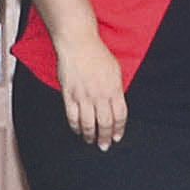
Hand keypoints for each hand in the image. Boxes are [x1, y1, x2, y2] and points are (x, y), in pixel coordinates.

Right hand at [53, 28, 129, 151]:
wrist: (78, 44)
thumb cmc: (98, 54)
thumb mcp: (116, 71)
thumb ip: (117, 90)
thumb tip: (117, 105)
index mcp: (114, 89)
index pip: (119, 116)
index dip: (119, 129)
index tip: (117, 137)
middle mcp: (99, 95)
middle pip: (105, 123)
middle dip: (105, 137)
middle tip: (104, 146)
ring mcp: (83, 96)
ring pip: (88, 123)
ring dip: (90, 136)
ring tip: (91, 141)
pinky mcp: (69, 95)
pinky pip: (72, 116)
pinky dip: (76, 127)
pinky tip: (78, 131)